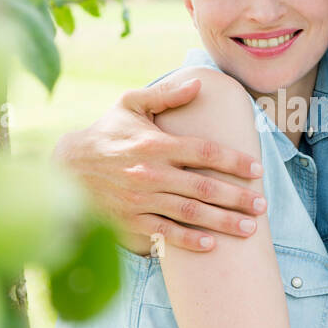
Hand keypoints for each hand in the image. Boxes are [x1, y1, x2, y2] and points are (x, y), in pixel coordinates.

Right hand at [53, 76, 266, 253]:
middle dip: (238, 197)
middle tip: (263, 205)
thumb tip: (198, 82)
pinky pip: (165, 234)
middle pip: (204, 187)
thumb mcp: (129, 105)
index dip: (235, 161)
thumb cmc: (104, 134)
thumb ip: (165, 96)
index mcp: (155, 144)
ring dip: (223, 222)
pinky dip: (189, 240)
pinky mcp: (130, 222)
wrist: (64, 169)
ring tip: (250, 228)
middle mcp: (151, 173)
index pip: (205, 152)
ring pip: (190, 214)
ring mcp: (141, 200)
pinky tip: (211, 244)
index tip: (257, 170)